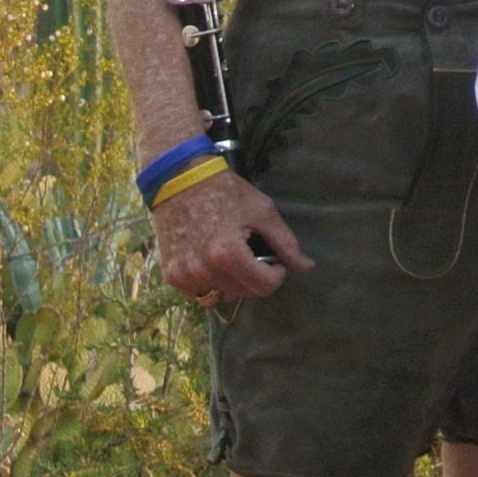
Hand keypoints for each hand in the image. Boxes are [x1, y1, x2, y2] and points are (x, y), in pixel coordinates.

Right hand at [153, 170, 308, 302]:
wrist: (178, 180)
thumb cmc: (225, 192)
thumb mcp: (262, 212)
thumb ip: (286, 243)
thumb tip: (307, 267)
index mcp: (226, 254)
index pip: (265, 286)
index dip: (277, 272)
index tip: (273, 256)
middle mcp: (202, 270)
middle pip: (246, 293)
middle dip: (257, 277)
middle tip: (253, 252)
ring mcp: (183, 276)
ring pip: (224, 296)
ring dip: (235, 282)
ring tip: (233, 255)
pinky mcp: (170, 276)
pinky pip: (201, 294)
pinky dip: (213, 284)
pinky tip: (214, 262)